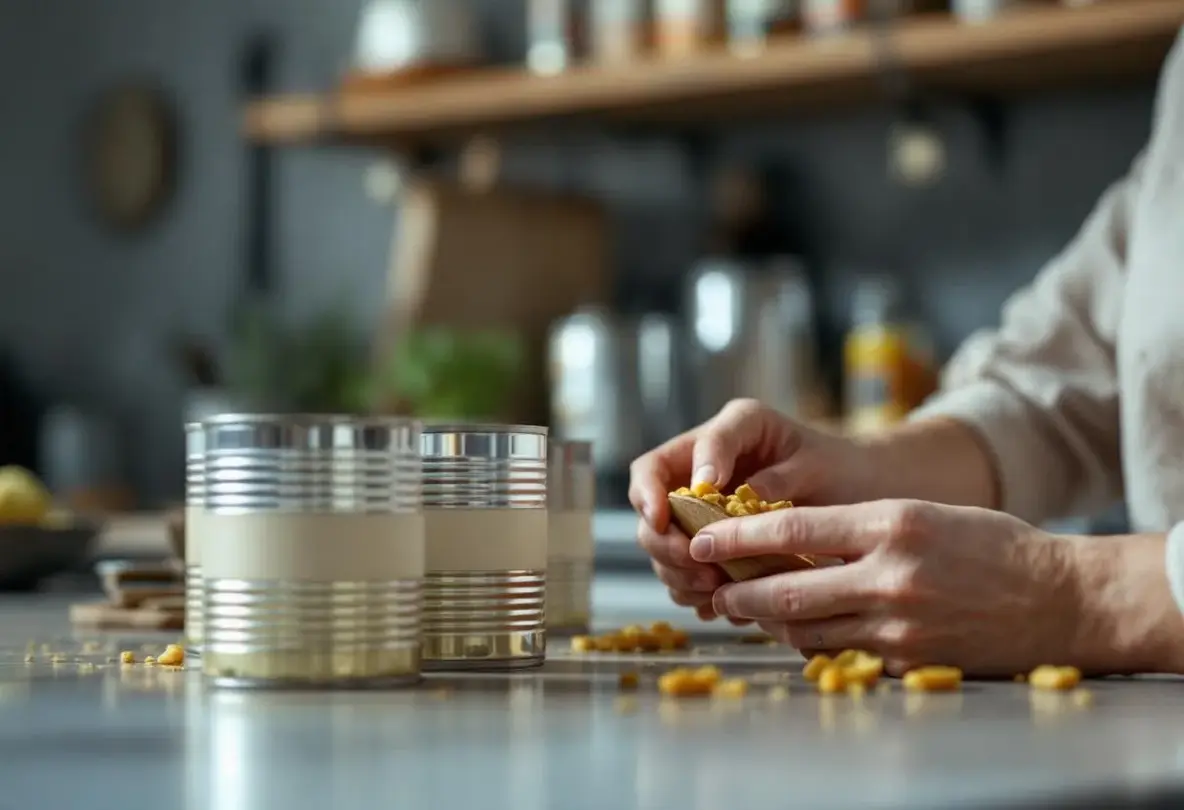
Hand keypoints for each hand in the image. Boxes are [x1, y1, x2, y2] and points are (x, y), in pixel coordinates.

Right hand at [629, 399, 875, 621]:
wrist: (863, 495)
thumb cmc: (841, 469)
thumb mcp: (815, 462)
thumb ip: (774, 472)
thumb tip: (726, 487)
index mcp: (720, 439)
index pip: (656, 466)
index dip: (651, 493)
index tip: (667, 515)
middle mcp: (700, 475)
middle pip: (650, 514)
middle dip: (665, 544)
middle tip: (698, 566)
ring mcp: (703, 515)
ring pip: (663, 551)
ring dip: (680, 575)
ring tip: (716, 590)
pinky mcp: (715, 549)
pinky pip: (687, 577)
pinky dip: (699, 594)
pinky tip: (724, 603)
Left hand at [687, 499, 1078, 675]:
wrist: (1061, 598)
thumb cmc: (993, 545)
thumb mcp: (923, 512)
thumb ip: (859, 527)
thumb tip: (791, 539)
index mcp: (890, 524)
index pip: (792, 530)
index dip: (737, 535)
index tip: (703, 536)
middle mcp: (889, 575)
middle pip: (787, 590)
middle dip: (740, 591)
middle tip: (716, 588)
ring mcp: (899, 625)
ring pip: (808, 630)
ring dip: (772, 623)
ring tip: (752, 611)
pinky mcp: (909, 662)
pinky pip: (843, 657)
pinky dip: (816, 647)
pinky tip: (805, 636)